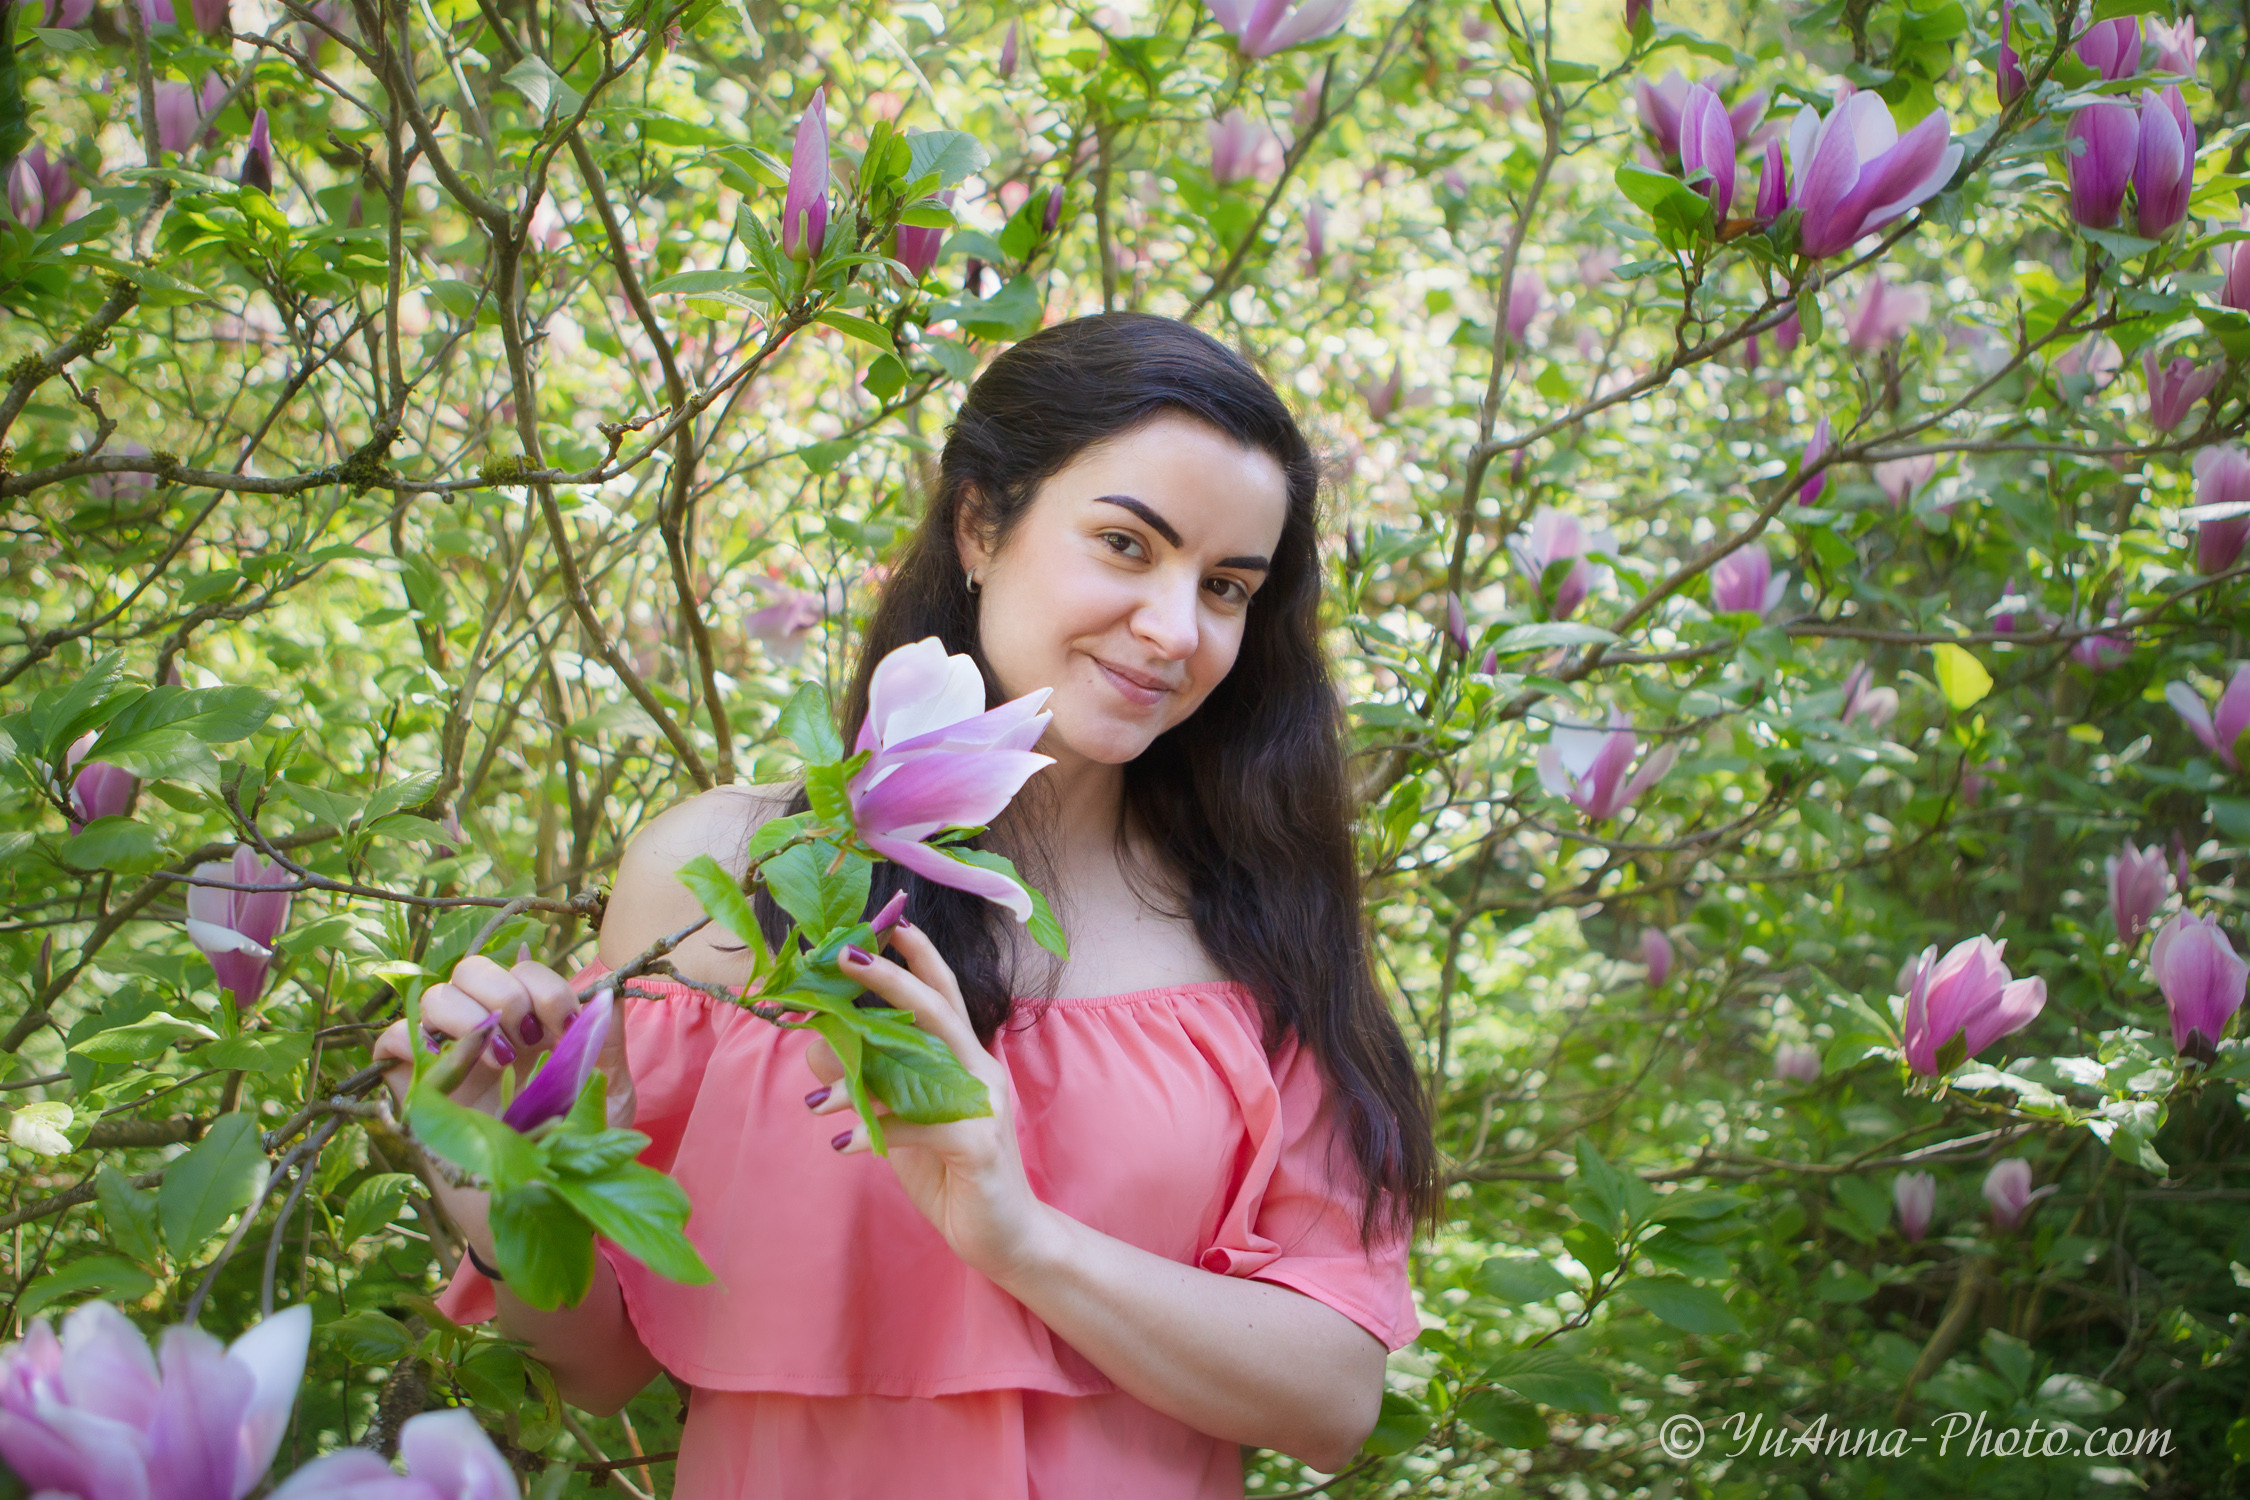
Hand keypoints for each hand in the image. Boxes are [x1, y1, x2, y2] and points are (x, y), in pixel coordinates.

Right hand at [372, 949, 634, 1126]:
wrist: (539, 1206)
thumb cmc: (575, 1150)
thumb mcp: (609, 1094)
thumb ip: (607, 1040)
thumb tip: (610, 989)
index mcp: (531, 1025)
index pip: (524, 970)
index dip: (543, 986)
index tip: (564, 1026)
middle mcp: (487, 1033)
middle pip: (472, 969)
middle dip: (504, 991)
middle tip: (527, 1037)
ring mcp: (448, 1057)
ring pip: (433, 996)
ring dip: (466, 1015)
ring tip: (497, 1061)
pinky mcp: (414, 1087)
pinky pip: (391, 1041)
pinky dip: (412, 1040)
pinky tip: (449, 1067)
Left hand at [803, 921, 1055, 1281]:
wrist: (1005, 1236)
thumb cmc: (951, 1172)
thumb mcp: (902, 1121)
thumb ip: (870, 1081)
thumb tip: (818, 1045)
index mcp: (967, 1057)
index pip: (944, 993)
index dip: (919, 956)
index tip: (888, 923)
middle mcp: (980, 1070)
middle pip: (936, 1009)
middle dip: (889, 978)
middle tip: (843, 956)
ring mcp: (984, 1105)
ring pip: (919, 1068)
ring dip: (860, 1078)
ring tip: (815, 1101)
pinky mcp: (977, 1145)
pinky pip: (917, 1128)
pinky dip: (874, 1133)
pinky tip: (841, 1145)